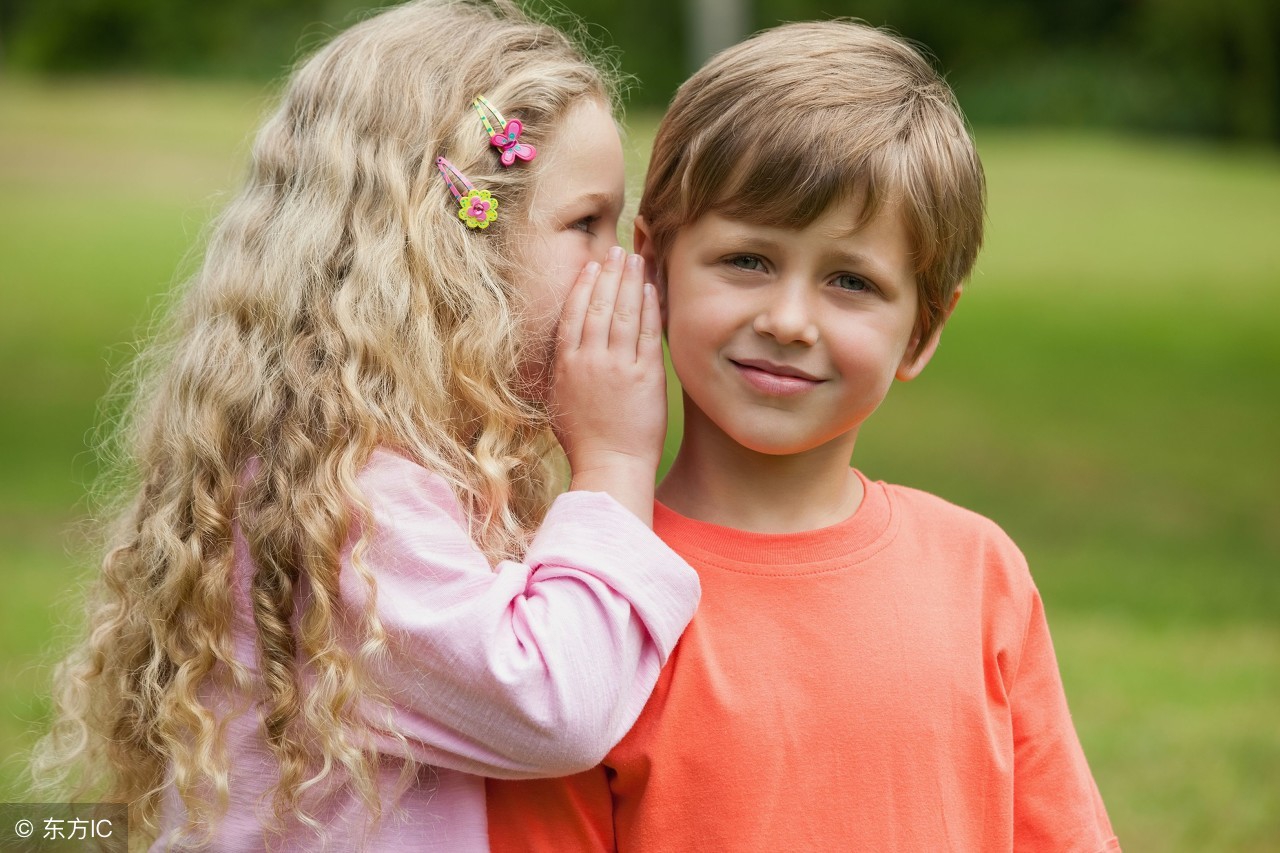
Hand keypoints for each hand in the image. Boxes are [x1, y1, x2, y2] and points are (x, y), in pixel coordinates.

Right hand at [552, 246, 665, 523]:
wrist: (610, 467)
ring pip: (622, 313)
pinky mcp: (645, 376)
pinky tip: (651, 289)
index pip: (574, 314)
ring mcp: (618, 367)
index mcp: (566, 366)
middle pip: (599, 306)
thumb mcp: (559, 403)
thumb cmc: (584, 443)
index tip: (591, 266)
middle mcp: (590, 361)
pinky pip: (646, 333)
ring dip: (629, 282)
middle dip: (608, 274)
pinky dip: (648, 308)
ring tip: (636, 259)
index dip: (583, 286)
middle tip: (617, 250)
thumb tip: (566, 352)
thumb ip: (563, 372)